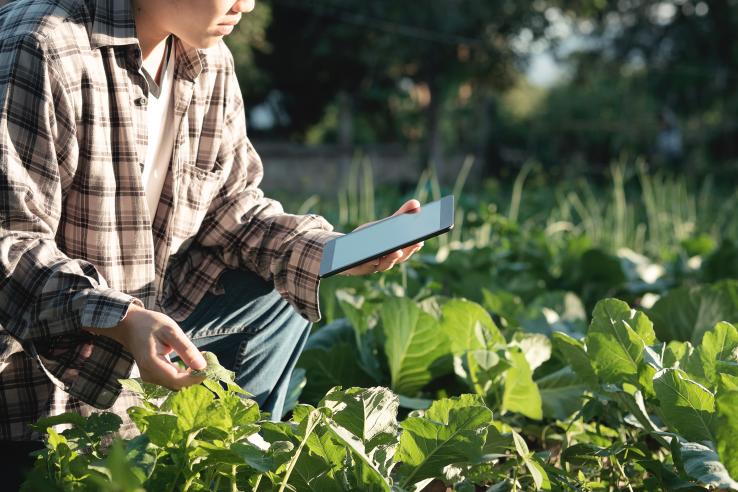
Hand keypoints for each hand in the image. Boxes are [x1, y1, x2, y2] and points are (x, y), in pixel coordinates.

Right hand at [84, 304, 206, 389]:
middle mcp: (149, 375)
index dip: (196, 377)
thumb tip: (202, 366)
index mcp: (151, 363)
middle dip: (195, 376)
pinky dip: (184, 374)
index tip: (210, 367)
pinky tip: (191, 362)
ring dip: (191, 375)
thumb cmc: (150, 324)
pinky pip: (172, 380)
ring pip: (176, 384)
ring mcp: (149, 377)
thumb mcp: (171, 331)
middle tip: (208, 359)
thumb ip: (186, 349)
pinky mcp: (153, 376)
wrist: (130, 325)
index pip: (178, 380)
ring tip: (201, 358)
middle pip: (178, 384)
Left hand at [342, 199, 424, 275]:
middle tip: (414, 243)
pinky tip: (373, 255)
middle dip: (407, 251)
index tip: (421, 240)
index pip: (407, 251)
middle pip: (398, 258)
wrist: (345, 250)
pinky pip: (365, 265)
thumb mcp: (383, 225)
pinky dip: (370, 261)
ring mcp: (373, 266)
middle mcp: (386, 262)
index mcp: (394, 253)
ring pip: (384, 265)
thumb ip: (400, 216)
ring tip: (396, 250)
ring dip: (391, 258)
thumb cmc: (368, 238)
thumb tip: (416, 203)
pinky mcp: (358, 268)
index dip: (414, 247)